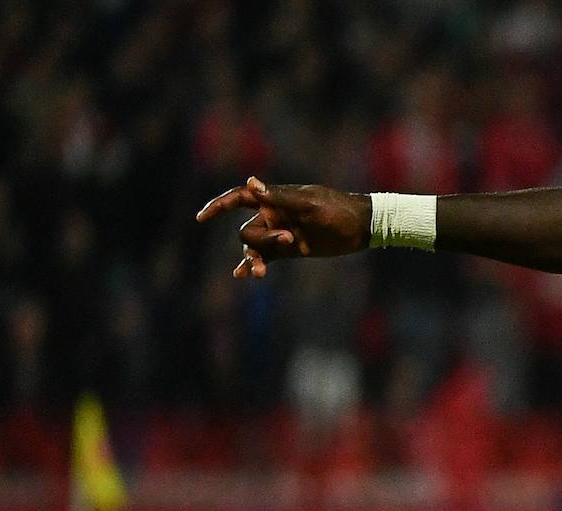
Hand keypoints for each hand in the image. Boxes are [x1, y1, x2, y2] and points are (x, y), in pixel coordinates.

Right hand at [195, 178, 370, 277]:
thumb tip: (249, 183)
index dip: (218, 206)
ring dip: (254, 259)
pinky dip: (255, 265)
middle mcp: (272, 215)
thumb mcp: (308, 204)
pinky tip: (246, 275)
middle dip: (261, 241)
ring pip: (254, 247)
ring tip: (259, 273)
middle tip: (289, 240)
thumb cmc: (336, 210)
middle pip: (248, 231)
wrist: (361, 226)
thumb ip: (278, 197)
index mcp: (273, 199)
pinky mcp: (290, 249)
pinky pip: (267, 257)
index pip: (238, 199)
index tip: (201, 218)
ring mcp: (280, 233)